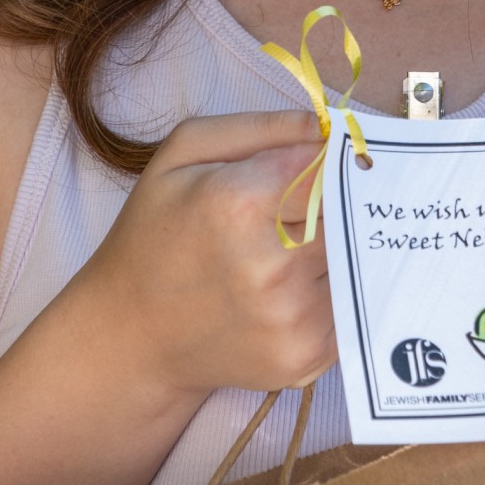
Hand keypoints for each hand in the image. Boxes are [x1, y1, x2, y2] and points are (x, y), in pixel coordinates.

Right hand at [70, 110, 336, 400]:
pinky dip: (329, 288)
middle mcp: (272, 266)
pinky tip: (288, 287)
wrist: (131, 336)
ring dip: (335, 247)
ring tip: (287, 248)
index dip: (329, 159)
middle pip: (348, 212)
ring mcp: (291, 319)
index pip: (329, 164)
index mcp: (239, 204)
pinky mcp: (304, 358)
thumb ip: (261, 128)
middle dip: (334, 203)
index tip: (324, 159)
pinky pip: (348, 302)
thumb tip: (325, 126)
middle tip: (302, 206)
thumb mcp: (184, 154)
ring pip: (353, 258)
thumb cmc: (154, 232)